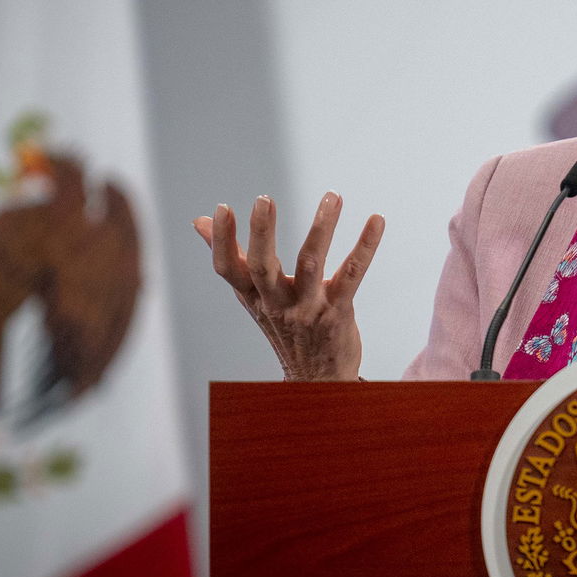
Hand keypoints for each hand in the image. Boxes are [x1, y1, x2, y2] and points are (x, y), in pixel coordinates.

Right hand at [193, 192, 384, 380]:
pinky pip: (353, 274)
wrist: (317, 380)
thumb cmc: (284, 328)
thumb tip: (200, 221)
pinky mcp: (338, 311)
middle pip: (262, 268)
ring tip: (333, 196)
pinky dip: (365, 246)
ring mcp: (308, 308)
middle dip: (262, 233)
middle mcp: (276, 303)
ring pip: (311, 263)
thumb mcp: (254, 297)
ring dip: (322, 228)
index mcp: (253, 298)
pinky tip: (377, 220)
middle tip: (264, 199)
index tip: (223, 208)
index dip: (222, 241)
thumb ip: (233, 258)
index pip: (228, 270)